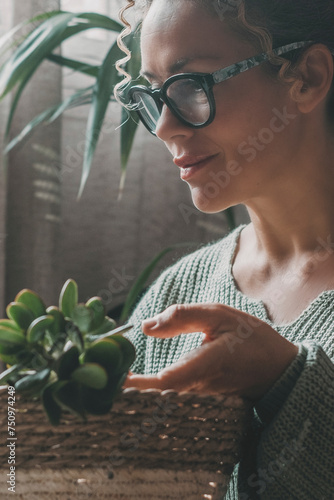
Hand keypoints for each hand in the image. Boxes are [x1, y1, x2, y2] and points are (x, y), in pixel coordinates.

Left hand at [124, 303, 297, 399]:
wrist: (277, 369)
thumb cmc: (251, 339)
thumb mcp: (220, 315)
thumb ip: (183, 317)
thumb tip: (145, 326)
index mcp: (205, 364)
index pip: (164, 382)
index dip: (135, 383)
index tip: (111, 376)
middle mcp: (198, 386)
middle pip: (155, 395)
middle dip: (125, 388)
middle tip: (98, 372)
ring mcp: (198, 396)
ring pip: (159, 398)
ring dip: (133, 388)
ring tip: (107, 371)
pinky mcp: (198, 397)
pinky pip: (169, 396)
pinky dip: (147, 389)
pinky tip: (130, 379)